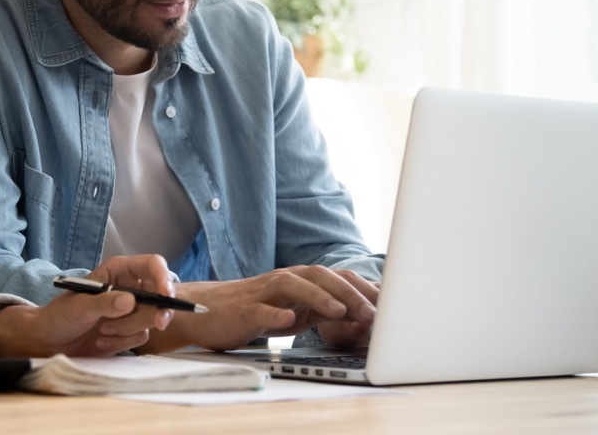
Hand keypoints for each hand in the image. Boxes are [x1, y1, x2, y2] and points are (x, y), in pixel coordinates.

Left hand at [0, 255, 175, 356]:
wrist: (49, 341)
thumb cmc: (59, 316)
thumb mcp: (80, 306)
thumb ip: (104, 303)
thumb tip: (130, 301)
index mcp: (119, 271)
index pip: (152, 266)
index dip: (164, 277)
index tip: (166, 295)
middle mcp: (129, 288)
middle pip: (160, 295)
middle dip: (154, 312)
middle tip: (158, 323)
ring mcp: (131, 311)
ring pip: (151, 319)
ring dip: (128, 330)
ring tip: (103, 331)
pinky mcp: (129, 331)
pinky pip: (141, 337)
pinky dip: (123, 342)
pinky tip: (102, 341)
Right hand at [141, 266, 377, 352]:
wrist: (205, 312)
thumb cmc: (252, 311)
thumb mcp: (294, 311)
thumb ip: (322, 311)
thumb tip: (360, 318)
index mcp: (299, 281)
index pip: (337, 278)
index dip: (364, 289)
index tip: (391, 306)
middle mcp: (283, 280)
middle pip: (320, 276)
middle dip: (349, 293)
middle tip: (374, 313)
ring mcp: (262, 293)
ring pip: (293, 286)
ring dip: (319, 298)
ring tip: (341, 312)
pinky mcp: (243, 310)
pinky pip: (260, 310)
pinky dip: (275, 314)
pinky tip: (289, 322)